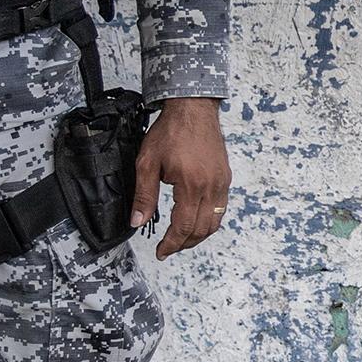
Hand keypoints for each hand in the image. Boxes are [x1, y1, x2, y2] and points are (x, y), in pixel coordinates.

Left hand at [134, 96, 230, 257]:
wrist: (193, 109)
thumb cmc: (171, 131)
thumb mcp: (147, 163)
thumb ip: (144, 195)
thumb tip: (137, 221)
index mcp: (191, 185)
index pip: (183, 227)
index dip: (171, 244)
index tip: (161, 252)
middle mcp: (211, 187)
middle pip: (201, 230)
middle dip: (184, 244)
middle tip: (169, 248)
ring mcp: (221, 183)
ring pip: (214, 222)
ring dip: (198, 236)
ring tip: (182, 239)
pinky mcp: (224, 178)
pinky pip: (221, 209)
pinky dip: (208, 221)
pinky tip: (196, 220)